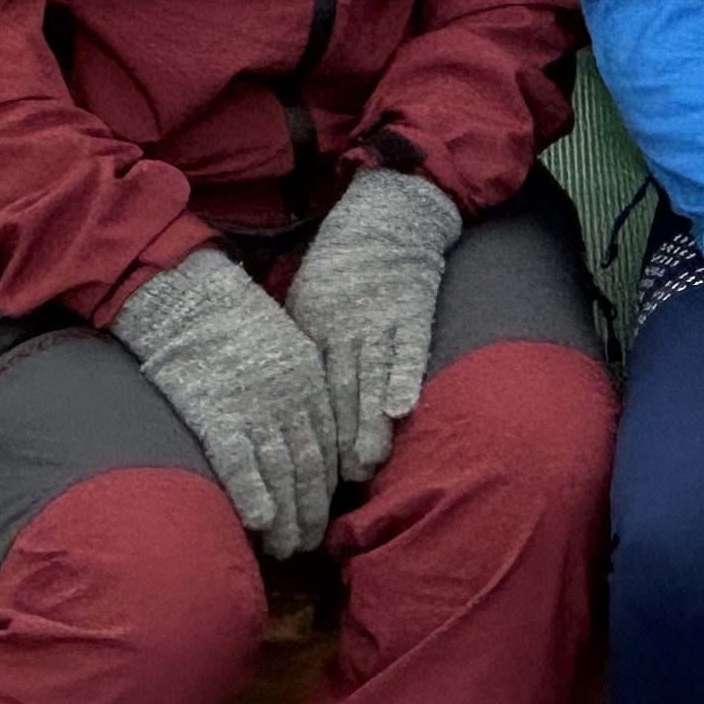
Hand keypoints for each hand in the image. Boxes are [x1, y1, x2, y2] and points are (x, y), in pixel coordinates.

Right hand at [110, 246, 338, 557]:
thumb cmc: (235, 320)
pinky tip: (260, 523)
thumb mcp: (286, 346)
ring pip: (280, 473)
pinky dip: (253, 494)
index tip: (324, 514)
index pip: (327, 446)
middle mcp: (290, 399)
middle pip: (309, 467)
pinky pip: (240, 463)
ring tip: (288, 549)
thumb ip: (300, 389)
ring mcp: (255, 409)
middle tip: (309, 546)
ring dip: (287, 517)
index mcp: (311, 380)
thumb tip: (304, 434)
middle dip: (311, 512)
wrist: (191, 298)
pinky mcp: (217, 414)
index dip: (326, 487)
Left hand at [287, 166, 461, 481]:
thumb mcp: (305, 307)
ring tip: (369, 461)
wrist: (382, 219)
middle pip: (342, 392)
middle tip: (341, 484)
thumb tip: (291, 406)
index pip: (314, 391)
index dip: (315, 431)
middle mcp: (345, 331)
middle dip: (342, 438)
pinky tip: (403, 408)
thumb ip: (304, 353)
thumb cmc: (338, 270)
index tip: (311, 471)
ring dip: (371, 421)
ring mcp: (379, 321)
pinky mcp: (412, 310)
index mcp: (315, 332)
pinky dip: (405, 377)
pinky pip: (410, 349)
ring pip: (373, 378)